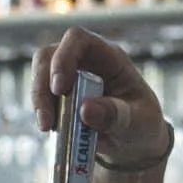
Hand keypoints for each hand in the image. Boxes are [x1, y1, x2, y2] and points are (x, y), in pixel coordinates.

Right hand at [30, 28, 166, 163]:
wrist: (136, 143)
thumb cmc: (143, 124)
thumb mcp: (140, 122)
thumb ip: (116, 115)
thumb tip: (85, 109)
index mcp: (109, 57)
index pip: (78, 39)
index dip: (63, 57)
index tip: (60, 89)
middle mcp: (84, 62)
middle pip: (48, 57)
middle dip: (42, 87)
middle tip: (47, 120)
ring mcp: (68, 79)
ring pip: (39, 79)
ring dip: (40, 104)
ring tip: (49, 129)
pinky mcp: (58, 99)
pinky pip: (41, 101)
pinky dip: (43, 116)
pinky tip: (56, 133)